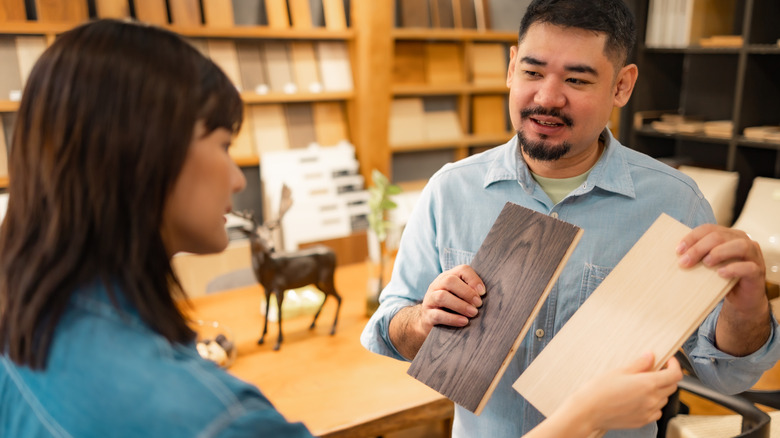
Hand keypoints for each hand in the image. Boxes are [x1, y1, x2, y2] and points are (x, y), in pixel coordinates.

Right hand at [388, 265, 484, 359]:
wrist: (428, 322)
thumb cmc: (450, 307)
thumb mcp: (459, 295)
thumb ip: (471, 291)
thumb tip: (486, 295)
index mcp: (447, 277)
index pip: (462, 270)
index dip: (474, 279)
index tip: (483, 292)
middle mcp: (437, 285)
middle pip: (449, 280)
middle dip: (467, 292)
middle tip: (479, 304)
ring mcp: (430, 300)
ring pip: (442, 296)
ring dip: (460, 305)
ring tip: (473, 313)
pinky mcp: (427, 315)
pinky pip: (438, 315)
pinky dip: (452, 318)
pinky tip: (464, 322)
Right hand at [560, 353, 681, 432]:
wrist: (589, 411)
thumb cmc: (599, 391)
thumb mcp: (619, 371)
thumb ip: (639, 364)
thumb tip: (650, 356)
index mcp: (648, 384)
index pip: (674, 375)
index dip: (675, 365)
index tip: (669, 361)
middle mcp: (652, 399)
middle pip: (672, 386)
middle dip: (668, 376)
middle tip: (656, 370)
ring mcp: (648, 412)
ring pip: (664, 399)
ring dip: (660, 390)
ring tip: (645, 385)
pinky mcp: (642, 421)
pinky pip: (656, 412)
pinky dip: (654, 404)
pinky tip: (642, 399)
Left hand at [677, 224, 770, 354]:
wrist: (741, 299)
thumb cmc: (721, 279)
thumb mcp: (706, 266)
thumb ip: (696, 258)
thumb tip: (672, 258)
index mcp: (728, 235)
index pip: (708, 229)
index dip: (692, 238)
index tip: (677, 250)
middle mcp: (742, 241)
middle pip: (719, 236)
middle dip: (699, 248)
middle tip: (684, 262)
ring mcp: (753, 255)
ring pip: (739, 245)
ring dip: (719, 253)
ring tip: (705, 263)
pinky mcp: (758, 271)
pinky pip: (748, 267)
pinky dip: (733, 269)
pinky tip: (720, 274)